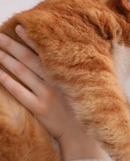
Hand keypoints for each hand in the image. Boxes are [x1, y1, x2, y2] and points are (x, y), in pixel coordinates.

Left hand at [0, 25, 106, 160]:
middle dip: (13, 46)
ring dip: (7, 60)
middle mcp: (55, 81)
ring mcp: (46, 95)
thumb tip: (84, 52)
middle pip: (29, 60)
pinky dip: (8, 82)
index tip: (20, 27)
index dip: (32, 39)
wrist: (83, 132)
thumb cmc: (88, 105)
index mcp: (67, 74)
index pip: (46, 52)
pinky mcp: (39, 108)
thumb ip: (84, 70)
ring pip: (22, 73)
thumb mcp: (90, 85)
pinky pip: (20, 93)